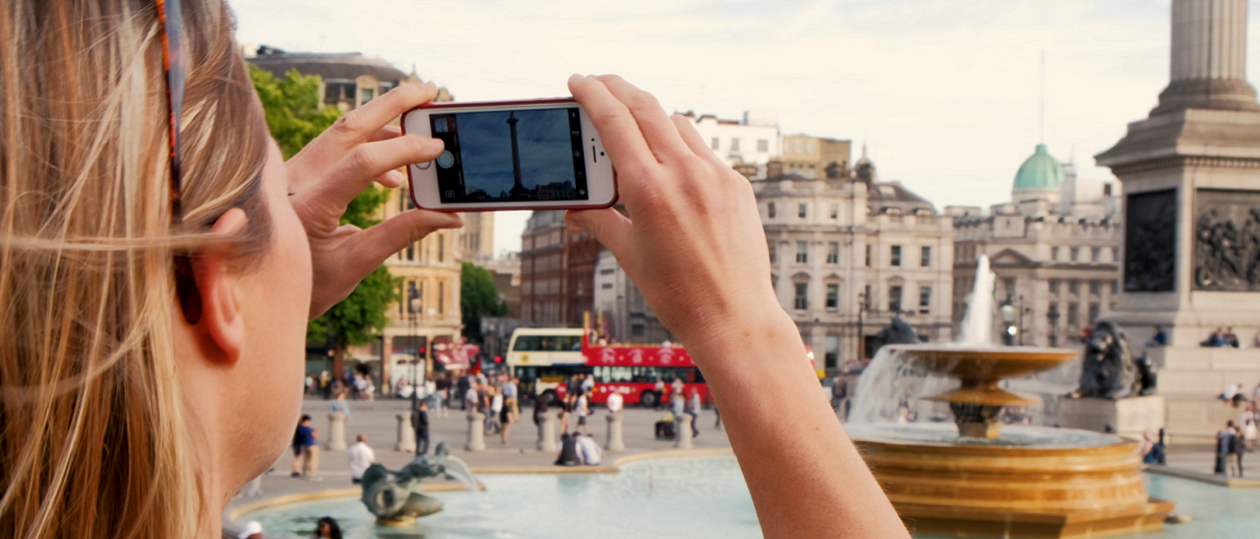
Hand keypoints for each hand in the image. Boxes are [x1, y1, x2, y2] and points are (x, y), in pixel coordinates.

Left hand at [285, 83, 462, 317]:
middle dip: (393, 104)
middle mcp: (292, 181)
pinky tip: (392, 177)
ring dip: (382, 125)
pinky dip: (366, 149)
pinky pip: (332, 149)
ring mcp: (288, 174)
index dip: (404, 149)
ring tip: (419, 132)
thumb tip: (448, 216)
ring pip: (340, 132)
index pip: (361, 163)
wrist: (256, 292)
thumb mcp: (356, 265)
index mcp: (307, 207)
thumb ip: (402, 233)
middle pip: (348, 126)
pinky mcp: (291, 175)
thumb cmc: (306, 287)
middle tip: (429, 89)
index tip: (437, 146)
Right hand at [565, 75, 786, 356]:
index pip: (615, 121)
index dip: (593, 93)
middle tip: (598, 83)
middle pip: (646, 107)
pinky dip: (679, 146)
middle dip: (618, 88)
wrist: (733, 316)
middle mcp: (685, 173)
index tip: (578, 81)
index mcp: (649, 189)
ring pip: (676, 124)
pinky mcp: (736, 185)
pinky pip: (702, 151)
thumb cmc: (677, 294)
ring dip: (650, 116)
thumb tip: (574, 208)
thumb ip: (598, 220)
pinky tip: (668, 162)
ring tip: (631, 123)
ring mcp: (715, 176)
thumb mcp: (628, 254)